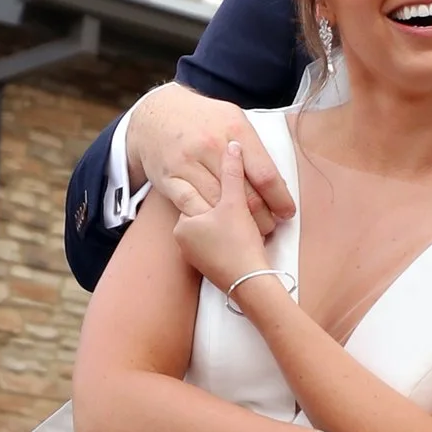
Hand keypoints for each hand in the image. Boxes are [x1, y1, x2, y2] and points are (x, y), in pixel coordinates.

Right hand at [126, 84, 295, 223]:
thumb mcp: (233, 118)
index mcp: (235, 129)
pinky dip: (209, 221)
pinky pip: (193, 208)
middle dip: (264, 218)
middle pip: (246, 196)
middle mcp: (212, 146)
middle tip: (271, 226)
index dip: (280, 199)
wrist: (156, 114)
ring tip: (252, 231)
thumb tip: (277, 181)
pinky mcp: (170, 179)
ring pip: (221, 207)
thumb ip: (254, 147)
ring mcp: (189, 164)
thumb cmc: (202, 119)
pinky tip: (220, 225)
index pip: (265, 175)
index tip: (287, 212)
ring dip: (240, 225)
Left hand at [157, 138, 276, 295]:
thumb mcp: (237, 205)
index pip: (194, 191)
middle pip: (202, 208)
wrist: (249, 285)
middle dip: (219, 201)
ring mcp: (193, 254)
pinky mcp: (207, 265)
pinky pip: (215, 241)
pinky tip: (241, 233)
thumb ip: (233, 174)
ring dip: (224, 218)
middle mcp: (183, 240)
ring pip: (210, 226)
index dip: (212, 179)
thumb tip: (233, 147)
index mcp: (183, 223)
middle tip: (236, 197)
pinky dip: (226, 234)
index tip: (218, 170)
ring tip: (242, 217)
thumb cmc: (239, 246)